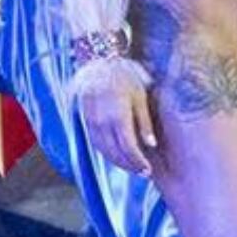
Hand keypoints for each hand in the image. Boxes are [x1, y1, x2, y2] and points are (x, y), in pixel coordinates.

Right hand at [76, 64, 161, 180]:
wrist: (99, 62)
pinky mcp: (85, 120)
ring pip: (103, 150)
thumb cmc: (125, 76)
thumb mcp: (140, 95)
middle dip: (129, 165)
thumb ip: (145, 121)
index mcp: (117, 113)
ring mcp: (91, 121)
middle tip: (143, 173)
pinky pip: (95, 143)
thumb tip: (151, 145)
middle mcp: (101, 120)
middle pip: (115, 151)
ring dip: (117, 162)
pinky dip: (107, 153)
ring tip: (132, 167)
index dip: (137, 161)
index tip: (148, 170)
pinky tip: (118, 156)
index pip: (128, 146)